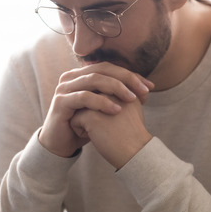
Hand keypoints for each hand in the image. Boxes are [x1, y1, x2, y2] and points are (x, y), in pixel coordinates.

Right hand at [39, 62, 153, 157]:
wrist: (62, 143)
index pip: (110, 68)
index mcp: (83, 74)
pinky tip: (116, 110)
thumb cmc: (86, 124)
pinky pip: (84, 97)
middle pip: (103, 69)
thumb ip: (120, 95)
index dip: (131, 75)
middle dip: (126, 79)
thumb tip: (147, 88)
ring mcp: (64, 88)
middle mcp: (72, 77)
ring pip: (94, 80)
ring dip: (116, 88)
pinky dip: (102, 102)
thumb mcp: (106, 107)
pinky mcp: (60, 102)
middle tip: (144, 91)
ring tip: (132, 99)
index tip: (150, 87)